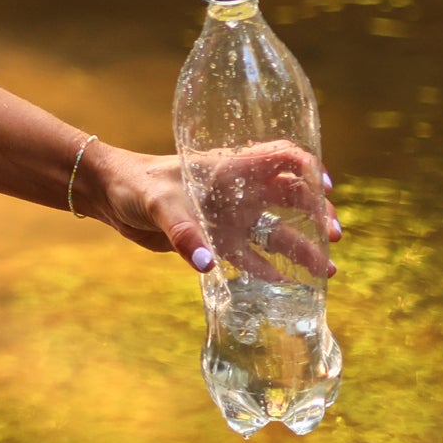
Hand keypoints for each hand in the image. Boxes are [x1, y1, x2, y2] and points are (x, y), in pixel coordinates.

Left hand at [77, 141, 341, 276]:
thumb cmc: (135, 184)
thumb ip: (183, 232)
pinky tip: (289, 286)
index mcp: (231, 167)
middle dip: (316, 215)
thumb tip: (208, 264)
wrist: (109, 197)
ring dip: (301, 248)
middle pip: (290, 197)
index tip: (326, 188)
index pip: (281, 156)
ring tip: (327, 271)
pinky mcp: (215, 239)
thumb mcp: (159, 204)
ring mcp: (229, 215)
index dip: (309, 167)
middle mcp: (237, 190)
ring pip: (276, 231)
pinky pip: (249, 256)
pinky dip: (269, 270)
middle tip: (334, 236)